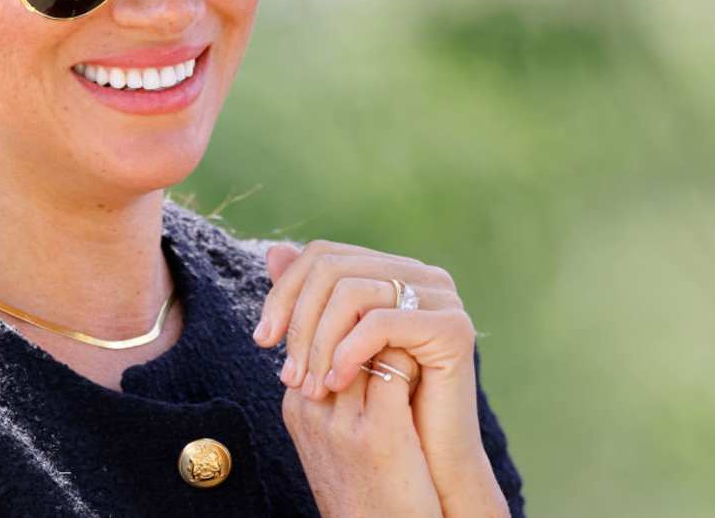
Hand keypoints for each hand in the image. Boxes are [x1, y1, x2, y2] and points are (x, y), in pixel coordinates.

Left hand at [254, 241, 507, 516]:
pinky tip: (335, 384)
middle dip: (297, 321)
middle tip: (286, 374)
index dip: (284, 293)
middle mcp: (419, 273)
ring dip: (318, 342)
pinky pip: (381, 322)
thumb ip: (309, 299)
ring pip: (351, 293)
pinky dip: (348, 351)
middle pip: (332, 269)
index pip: (322, 256)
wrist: (429, 464)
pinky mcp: (452, 327)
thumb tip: (274, 249)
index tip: (262, 339)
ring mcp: (440, 296)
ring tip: (310, 387)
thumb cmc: (377, 408)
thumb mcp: (332, 347)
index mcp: (391, 270)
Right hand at [281, 327, 442, 516]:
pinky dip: (412, 355)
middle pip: (337, 327)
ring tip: (412, 336)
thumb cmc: (367, 481)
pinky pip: (394, 367)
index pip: (317, 326)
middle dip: (369, 313)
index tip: (379, 313)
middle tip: (399, 315)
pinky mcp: (378, 434)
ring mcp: (341, 421)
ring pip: (365, 340)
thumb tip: (353, 331)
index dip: (349, 314)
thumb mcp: (337, 429)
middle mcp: (311, 405)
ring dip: (392, 330)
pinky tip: (426, 362)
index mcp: (297, 400)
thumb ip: (337, 379)